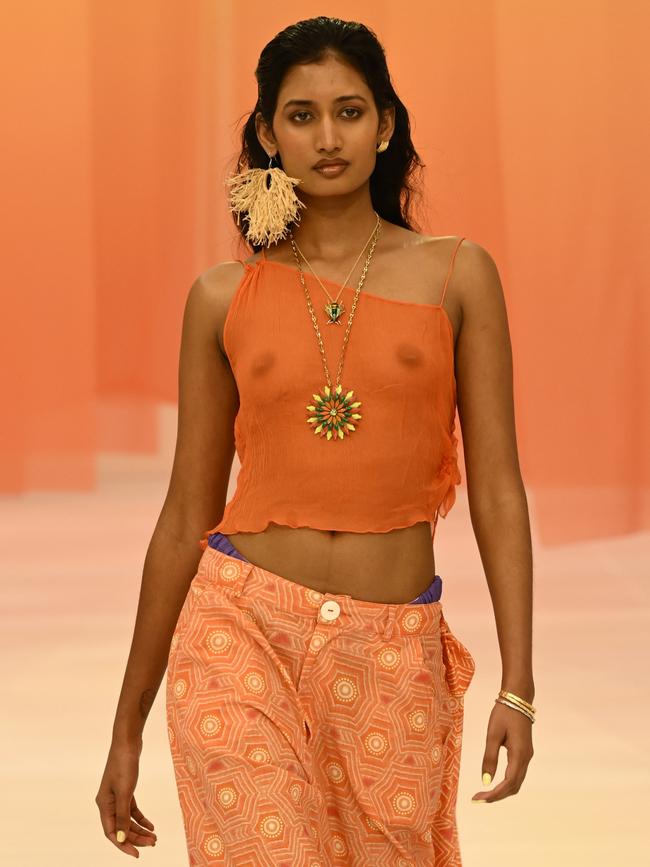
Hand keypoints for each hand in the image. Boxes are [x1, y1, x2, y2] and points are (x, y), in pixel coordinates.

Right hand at [95, 737, 156, 857]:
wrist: (128, 741)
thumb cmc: (124, 764)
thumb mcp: (125, 791)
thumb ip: (123, 815)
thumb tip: (121, 838)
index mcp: (103, 805)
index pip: (112, 833)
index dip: (123, 845)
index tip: (137, 854)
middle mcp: (108, 803)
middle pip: (121, 828)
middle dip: (136, 837)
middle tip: (153, 844)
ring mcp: (116, 796)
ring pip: (127, 820)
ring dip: (140, 829)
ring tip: (154, 837)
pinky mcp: (125, 789)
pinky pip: (132, 810)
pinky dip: (141, 818)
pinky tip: (151, 825)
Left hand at [471, 700, 533, 801]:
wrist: (518, 699)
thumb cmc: (503, 714)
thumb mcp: (493, 735)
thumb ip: (489, 758)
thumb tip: (485, 781)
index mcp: (519, 755)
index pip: (508, 784)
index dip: (493, 795)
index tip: (478, 799)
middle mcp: (526, 758)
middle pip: (514, 786)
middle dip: (497, 796)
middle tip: (478, 798)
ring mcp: (527, 756)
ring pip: (516, 781)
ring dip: (502, 790)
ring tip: (484, 793)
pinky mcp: (524, 752)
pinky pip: (517, 773)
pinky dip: (506, 782)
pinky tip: (494, 781)